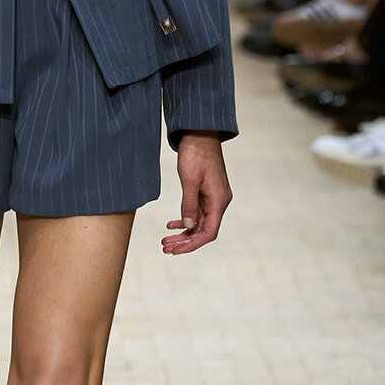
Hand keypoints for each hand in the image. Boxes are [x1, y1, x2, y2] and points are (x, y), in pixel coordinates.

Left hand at [164, 131, 231, 254]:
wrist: (200, 133)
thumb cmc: (196, 153)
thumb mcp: (189, 180)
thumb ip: (188, 204)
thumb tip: (188, 226)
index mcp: (219, 200)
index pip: (208, 232)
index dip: (193, 245)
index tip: (176, 251)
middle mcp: (219, 201)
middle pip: (203, 230)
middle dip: (184, 242)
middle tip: (165, 248)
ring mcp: (214, 197)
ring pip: (199, 222)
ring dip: (183, 233)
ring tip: (165, 240)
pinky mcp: (207, 192)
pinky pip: (197, 212)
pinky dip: (185, 220)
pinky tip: (171, 225)